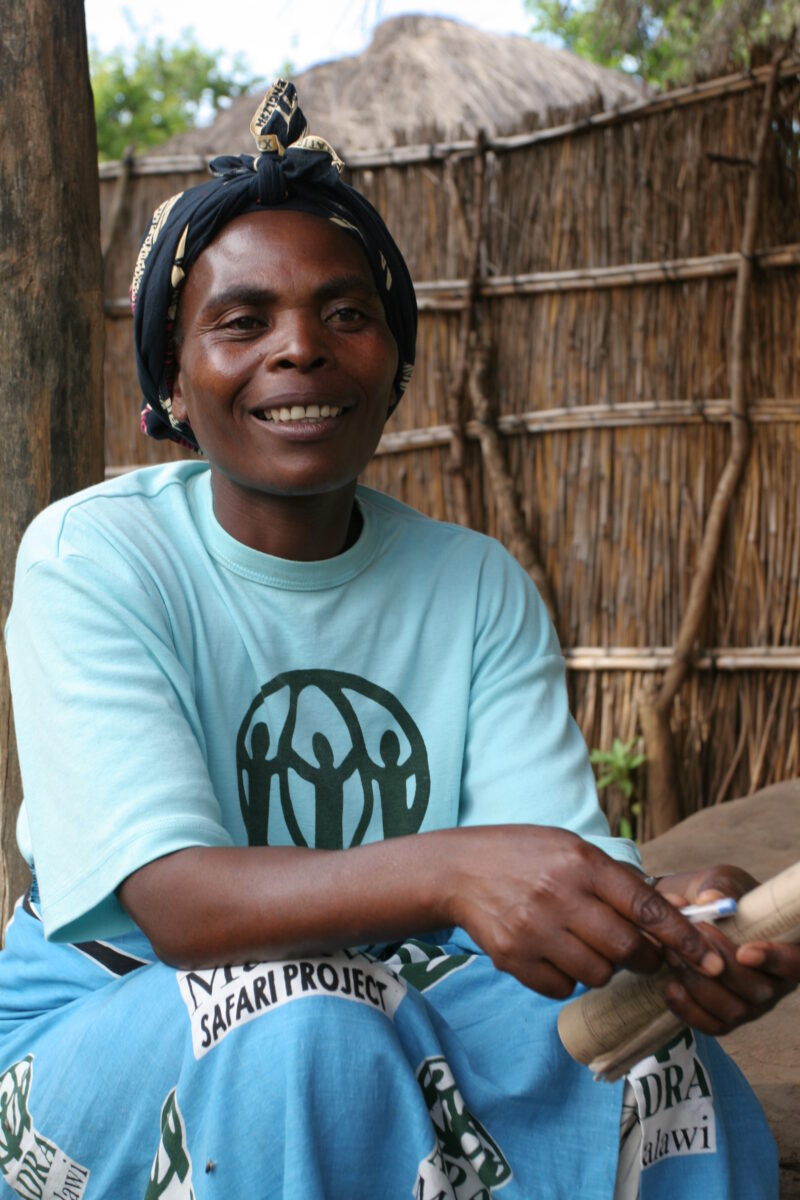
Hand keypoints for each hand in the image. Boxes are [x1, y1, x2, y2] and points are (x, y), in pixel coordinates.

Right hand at [449, 827, 726, 998]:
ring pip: (597, 973)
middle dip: (642, 958)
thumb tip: (660, 917)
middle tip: (638, 953)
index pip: (646, 907)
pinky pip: (562, 988)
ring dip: (601, 967)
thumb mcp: (569, 847)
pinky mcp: (514, 957)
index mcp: (581, 864)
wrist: (458, 869)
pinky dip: (566, 978)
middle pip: (627, 949)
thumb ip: (611, 878)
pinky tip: (553, 953)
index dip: (683, 938)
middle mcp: (560, 896)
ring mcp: (535, 930)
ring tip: (583, 944)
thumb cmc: (524, 855)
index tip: (710, 959)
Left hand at [655, 865, 799, 1035]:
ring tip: (673, 953)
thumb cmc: (716, 895)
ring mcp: (752, 1004)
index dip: (777, 961)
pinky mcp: (726, 1018)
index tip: (744, 951)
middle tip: (692, 936)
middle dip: (719, 965)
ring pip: (734, 1010)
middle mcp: (775, 983)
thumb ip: (720, 888)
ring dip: (699, 984)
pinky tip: (670, 987)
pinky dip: (689, 1010)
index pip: (798, 964)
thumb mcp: (721, 882)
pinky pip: (713, 1026)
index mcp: (788, 947)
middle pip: (759, 990)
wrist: (689, 915)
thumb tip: (711, 899)